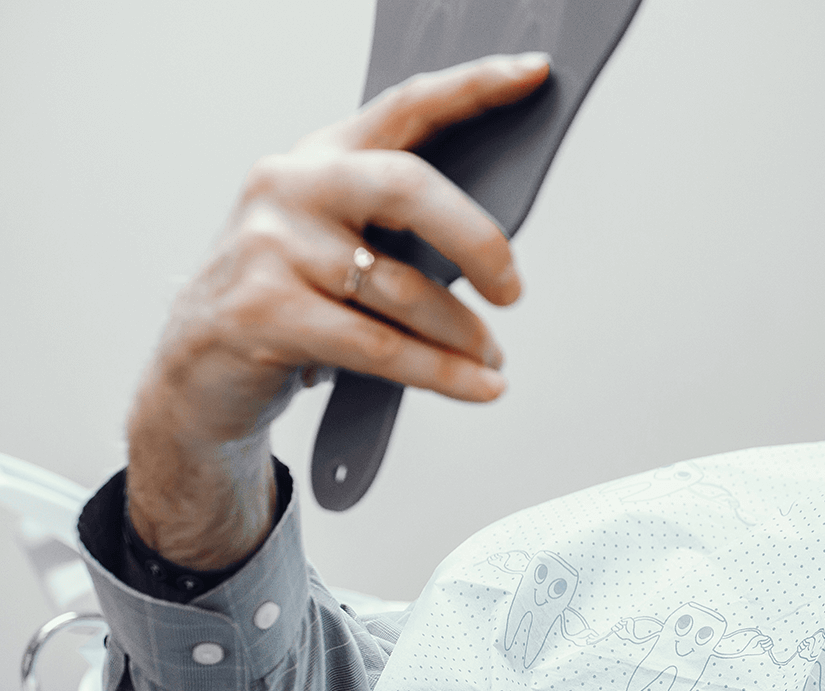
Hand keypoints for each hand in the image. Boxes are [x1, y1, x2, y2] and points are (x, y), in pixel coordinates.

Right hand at [125, 53, 549, 566]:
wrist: (194, 374)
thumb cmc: (286, 302)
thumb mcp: (335, 246)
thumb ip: (398, 229)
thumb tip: (498, 249)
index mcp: (319, 158)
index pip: (405, 107)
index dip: (473, 86)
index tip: (534, 73)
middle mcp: (289, 188)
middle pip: (407, 186)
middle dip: (477, 239)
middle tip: (512, 289)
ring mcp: (268, 247)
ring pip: (402, 288)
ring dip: (463, 333)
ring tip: (492, 359)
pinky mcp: (261, 312)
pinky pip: (380, 346)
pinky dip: (441, 372)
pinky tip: (479, 386)